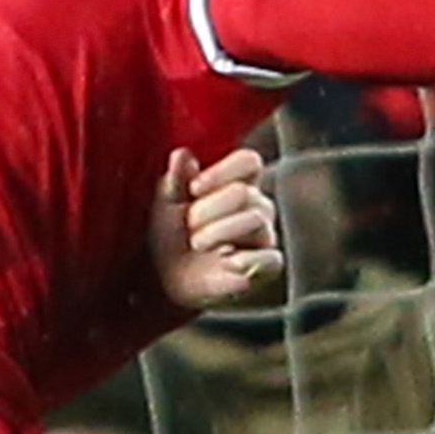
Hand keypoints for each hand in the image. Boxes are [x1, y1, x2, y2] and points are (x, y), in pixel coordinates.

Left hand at [153, 144, 281, 308]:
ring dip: (219, 231)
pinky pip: (271, 257)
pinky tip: (227, 262)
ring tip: (196, 243)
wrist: (163, 279)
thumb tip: (181, 154)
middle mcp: (256, 207)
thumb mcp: (164, 206)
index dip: (221, 172)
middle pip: (245, 193)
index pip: (249, 162)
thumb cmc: (168, 235)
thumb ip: (174, 180)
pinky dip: (248, 259)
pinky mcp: (266, 267)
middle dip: (209, 208)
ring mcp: (264, 237)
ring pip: (257, 220)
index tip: (193, 188)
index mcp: (235, 184)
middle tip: (188, 225)